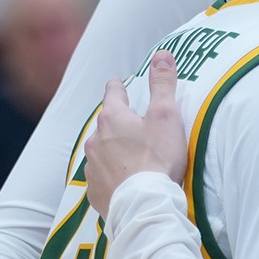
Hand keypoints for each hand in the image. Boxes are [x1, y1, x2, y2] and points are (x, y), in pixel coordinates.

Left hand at [84, 51, 186, 216]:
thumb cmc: (157, 159)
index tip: (123, 86)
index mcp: (113, 118)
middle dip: (119, 122)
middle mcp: (96, 139)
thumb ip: (163, 85)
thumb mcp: (166, 116)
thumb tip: (162, 54)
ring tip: (133, 157)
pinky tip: (126, 181)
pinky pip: (101, 176)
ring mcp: (92, 165)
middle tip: (137, 126)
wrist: (143, 204)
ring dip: (114, 150)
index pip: (113, 92)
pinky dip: (112, 174)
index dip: (119, 87)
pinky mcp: (94, 189)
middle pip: (106, 123)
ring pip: (101, 150)